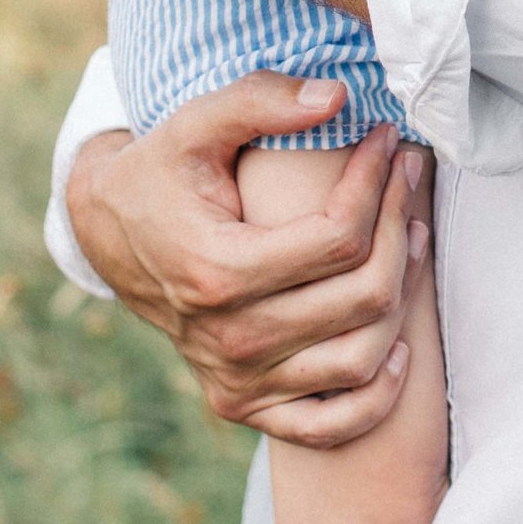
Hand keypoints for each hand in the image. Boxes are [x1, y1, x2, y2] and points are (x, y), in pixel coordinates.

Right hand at [67, 79, 431, 441]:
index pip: (336, 237)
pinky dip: (375, 396)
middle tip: (409, 179)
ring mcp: (236, 379)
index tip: (386, 143)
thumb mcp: (197, 122)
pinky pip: (330, 425)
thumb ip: (261, 100)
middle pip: (361, 297)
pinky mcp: (243, 404)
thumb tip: (338, 98)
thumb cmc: (162, 170)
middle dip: (400, 226)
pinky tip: (398, 345)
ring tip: (411, 238)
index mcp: (216, 270)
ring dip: (403, 298)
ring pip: (360, 359)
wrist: (111, 235)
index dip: (376, 185)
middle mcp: (227, 337)